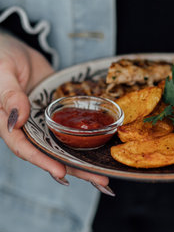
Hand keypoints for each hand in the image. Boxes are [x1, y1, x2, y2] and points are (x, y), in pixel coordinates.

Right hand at [0, 33, 112, 194]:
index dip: (42, 160)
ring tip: (105, 178)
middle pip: (49, 154)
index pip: (24, 147)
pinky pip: (70, 130)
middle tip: (100, 182)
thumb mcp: (3, 72)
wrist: (13, 50)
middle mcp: (27, 128)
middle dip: (74, 169)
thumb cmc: (1, 57)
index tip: (61, 172)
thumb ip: (9, 95)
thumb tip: (16, 121)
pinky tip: (101, 152)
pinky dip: (84, 142)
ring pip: (63, 146)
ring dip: (83, 162)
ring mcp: (43, 123)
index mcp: (7, 122)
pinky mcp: (56, 115)